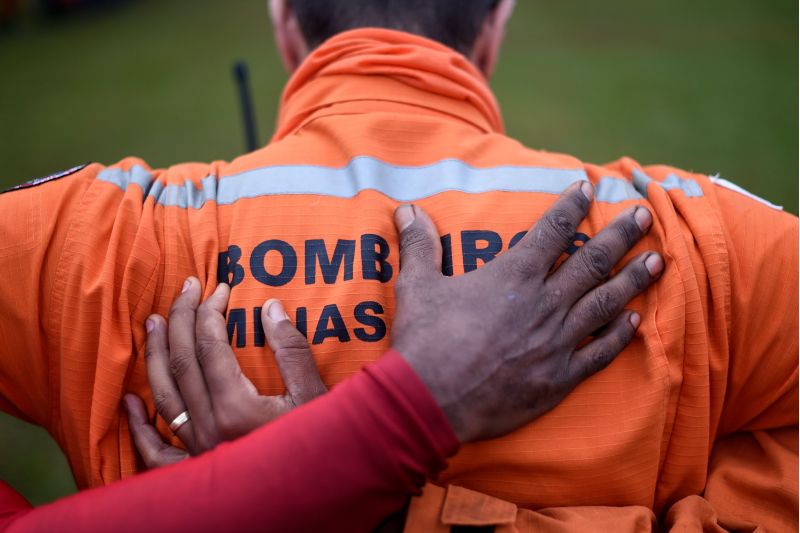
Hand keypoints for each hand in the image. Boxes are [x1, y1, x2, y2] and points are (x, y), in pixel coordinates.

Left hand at [124, 281, 325, 467]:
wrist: (311, 496)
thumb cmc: (318, 448)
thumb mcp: (315, 396)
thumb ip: (292, 351)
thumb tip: (270, 307)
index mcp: (237, 408)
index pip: (210, 345)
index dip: (211, 311)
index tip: (219, 289)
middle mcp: (209, 427)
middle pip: (182, 361)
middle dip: (181, 319)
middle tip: (184, 288)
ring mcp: (196, 450)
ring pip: (163, 394)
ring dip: (155, 354)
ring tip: (152, 322)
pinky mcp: (193, 472)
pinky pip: (155, 449)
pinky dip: (139, 425)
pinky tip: (130, 401)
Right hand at [391, 181, 662, 442]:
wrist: (432, 400)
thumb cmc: (426, 340)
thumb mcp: (417, 285)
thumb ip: (419, 244)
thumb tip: (406, 210)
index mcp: (513, 276)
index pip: (551, 231)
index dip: (571, 206)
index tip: (588, 187)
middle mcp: (544, 303)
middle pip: (592, 261)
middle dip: (622, 235)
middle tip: (645, 215)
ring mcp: (557, 340)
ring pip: (606, 303)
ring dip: (634, 279)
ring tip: (659, 260)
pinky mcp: (560, 376)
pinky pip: (600, 352)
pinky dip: (620, 335)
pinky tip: (636, 321)